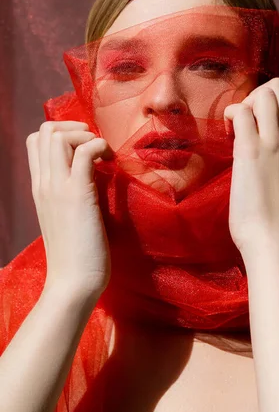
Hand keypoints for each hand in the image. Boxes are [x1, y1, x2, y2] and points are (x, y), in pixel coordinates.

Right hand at [26, 121, 113, 297]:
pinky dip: (99, 146)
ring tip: (102, 155)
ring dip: (86, 135)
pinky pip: (84, 151)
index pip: (35, 141)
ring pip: (58, 135)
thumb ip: (68, 193)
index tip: (84, 148)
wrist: (73, 283)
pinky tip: (110, 162)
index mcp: (39, 187)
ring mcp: (57, 188)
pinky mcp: (77, 194)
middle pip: (44, 131)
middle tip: (94, 146)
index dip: (61, 133)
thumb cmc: (76, 254)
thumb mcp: (65, 216)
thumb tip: (87, 173)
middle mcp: (43, 183)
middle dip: (73, 127)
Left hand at [223, 78, 278, 254]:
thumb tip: (269, 154)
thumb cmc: (277, 218)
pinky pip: (241, 112)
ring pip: (266, 92)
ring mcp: (273, 143)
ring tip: (237, 125)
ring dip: (247, 100)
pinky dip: (230, 114)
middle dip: (260, 92)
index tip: (261, 116)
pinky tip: (227, 134)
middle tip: (247, 118)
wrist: (274, 240)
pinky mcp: (250, 151)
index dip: (278, 96)